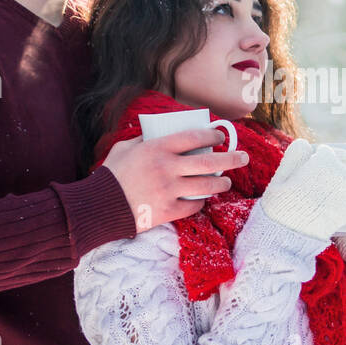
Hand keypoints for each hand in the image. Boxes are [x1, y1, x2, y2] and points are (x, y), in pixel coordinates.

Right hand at [101, 130, 248, 231]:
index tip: (220, 137)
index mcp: (158, 148)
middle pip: (210, 162)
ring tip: (226, 182)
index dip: (213, 135)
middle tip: (243, 158)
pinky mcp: (169, 211)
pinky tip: (202, 197)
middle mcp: (167, 168)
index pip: (194, 137)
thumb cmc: (112, 174)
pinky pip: (194, 205)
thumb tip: (159, 133)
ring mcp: (170, 190)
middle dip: (232, 159)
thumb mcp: (125, 148)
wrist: (102, 206)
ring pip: (208, 185)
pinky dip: (201, 201)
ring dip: (222, 183)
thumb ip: (144, 140)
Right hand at [259, 139, 345, 242]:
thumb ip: (296, 154)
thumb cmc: (279, 204)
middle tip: (318, 183)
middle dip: (335, 170)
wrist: (286, 234)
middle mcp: (341, 173)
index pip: (327, 152)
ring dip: (340, 185)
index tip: (309, 170)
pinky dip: (341, 200)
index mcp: (325, 159)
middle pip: (344, 164)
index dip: (318, 159)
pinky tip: (325, 208)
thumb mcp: (281, 174)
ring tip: (321, 197)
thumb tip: (306, 144)